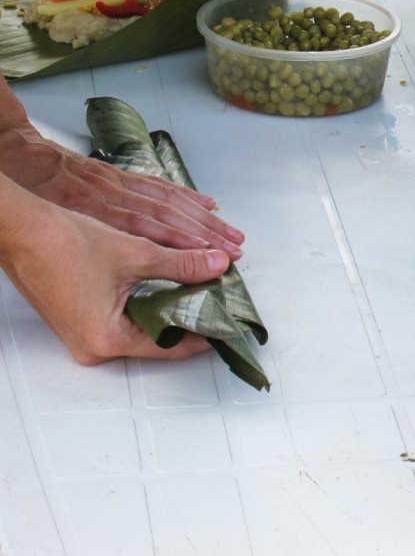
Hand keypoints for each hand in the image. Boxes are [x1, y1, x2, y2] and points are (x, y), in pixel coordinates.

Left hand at [0, 80, 243, 258]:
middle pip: (170, 215)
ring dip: (206, 219)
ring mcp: (120, 181)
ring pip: (171, 201)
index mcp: (96, 208)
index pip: (150, 228)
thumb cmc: (30, 192)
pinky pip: (160, 186)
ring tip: (233, 233)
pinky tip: (207, 204)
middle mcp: (115, 193)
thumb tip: (127, 262)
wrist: (14, 154)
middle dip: (208, 233)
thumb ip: (91, 239)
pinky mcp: (120, 173)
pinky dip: (187, 196)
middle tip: (235, 250)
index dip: (184, 242)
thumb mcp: (51, 221)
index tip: (212, 257)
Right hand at [1, 173, 230, 363]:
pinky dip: (149, 307)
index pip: (172, 347)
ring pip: (143, 331)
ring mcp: (84, 337)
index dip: (206, 334)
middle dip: (190, 321)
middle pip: (158, 342)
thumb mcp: (136, 254)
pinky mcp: (80, 322)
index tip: (229, 325)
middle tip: (219, 305)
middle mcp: (93, 347)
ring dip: (171, 312)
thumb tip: (217, 266)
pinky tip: (169, 290)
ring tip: (201, 295)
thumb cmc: (63, 243)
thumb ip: (184, 264)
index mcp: (107, 339)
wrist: (22, 231)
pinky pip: (125, 321)